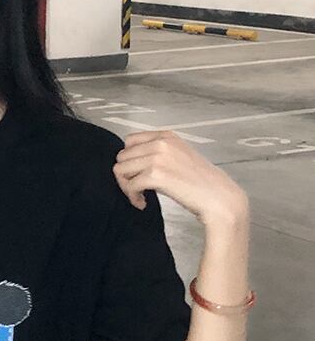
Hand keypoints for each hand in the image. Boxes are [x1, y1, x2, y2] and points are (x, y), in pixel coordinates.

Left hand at [112, 130, 248, 225]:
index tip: (137, 173)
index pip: (129, 141)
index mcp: (166, 136)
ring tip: (140, 196)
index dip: (130, 160)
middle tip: (138, 188)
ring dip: (127, 186)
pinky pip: (129, 186)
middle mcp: (161, 143)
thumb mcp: (179, 156)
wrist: (219, 198)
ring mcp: (158, 158)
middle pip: (122, 156)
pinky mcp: (156, 175)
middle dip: (126, 174)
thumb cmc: (201, 182)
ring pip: (121, 170)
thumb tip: (131, 161)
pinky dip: (133, 197)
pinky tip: (143, 204)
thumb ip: (158, 152)